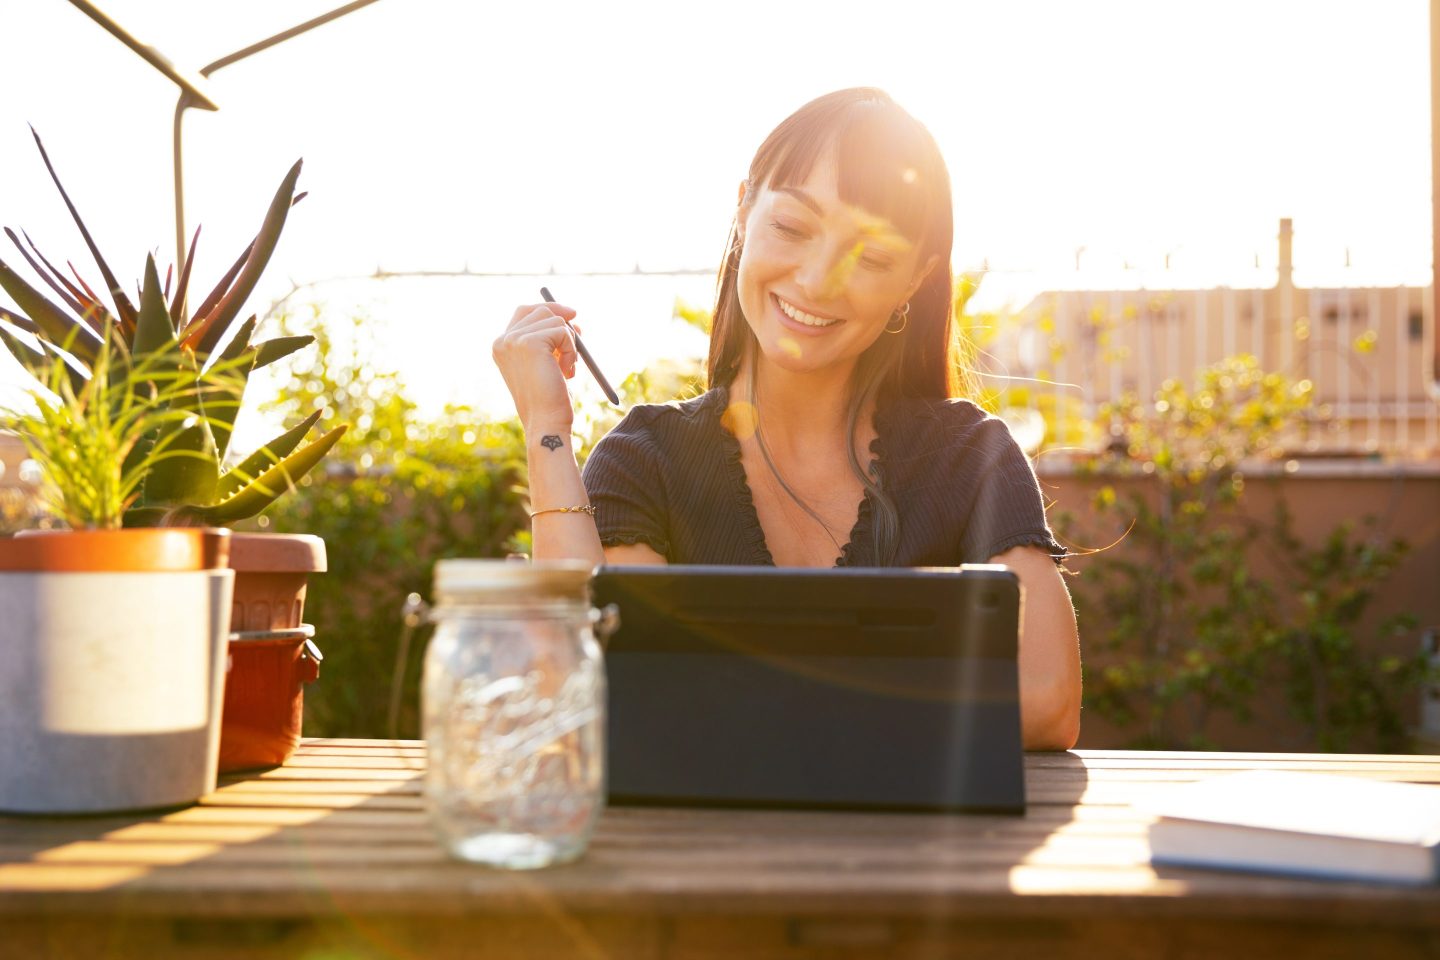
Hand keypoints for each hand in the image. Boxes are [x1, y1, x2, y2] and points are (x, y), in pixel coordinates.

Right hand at [492, 301, 583, 429]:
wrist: (546, 423)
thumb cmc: (549, 400)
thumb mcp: (547, 364)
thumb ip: (550, 341)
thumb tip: (571, 317)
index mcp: (501, 346)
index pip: (524, 312)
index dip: (549, 310)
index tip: (571, 316)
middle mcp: (503, 341)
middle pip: (539, 309)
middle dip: (563, 322)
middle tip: (580, 335)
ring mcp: (514, 340)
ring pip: (555, 320)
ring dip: (570, 343)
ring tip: (567, 369)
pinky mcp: (530, 343)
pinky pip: (563, 331)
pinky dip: (572, 350)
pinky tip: (567, 372)